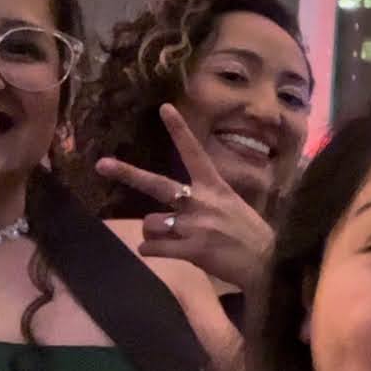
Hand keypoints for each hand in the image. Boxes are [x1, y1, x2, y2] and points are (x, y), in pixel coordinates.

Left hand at [95, 104, 274, 289]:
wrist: (269, 262)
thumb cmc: (250, 234)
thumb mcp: (232, 206)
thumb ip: (204, 201)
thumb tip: (176, 208)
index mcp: (214, 187)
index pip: (193, 153)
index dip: (179, 130)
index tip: (164, 108)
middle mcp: (201, 202)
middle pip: (157, 184)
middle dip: (127, 173)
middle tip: (101, 164)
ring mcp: (195, 226)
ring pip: (150, 224)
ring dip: (154, 233)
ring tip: (171, 239)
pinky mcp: (191, 250)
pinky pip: (153, 249)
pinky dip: (152, 252)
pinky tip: (163, 253)